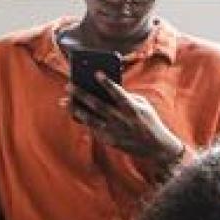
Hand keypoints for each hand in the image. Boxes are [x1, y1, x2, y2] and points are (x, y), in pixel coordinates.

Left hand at [65, 71, 184, 180]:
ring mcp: (114, 131)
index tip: (96, 72)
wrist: (154, 147)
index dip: (107, 82)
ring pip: (90, 119)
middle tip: (69, 86)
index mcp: (132, 108)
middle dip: (82, 94)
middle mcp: (121, 119)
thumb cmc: (148, 120)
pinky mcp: (109, 140)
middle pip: (98, 105)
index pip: (118, 93)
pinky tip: (75, 112)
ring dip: (76, 109)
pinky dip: (83, 120)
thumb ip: (127, 96)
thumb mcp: (143, 105)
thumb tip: (108, 90)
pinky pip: (93, 128)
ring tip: (64, 101)